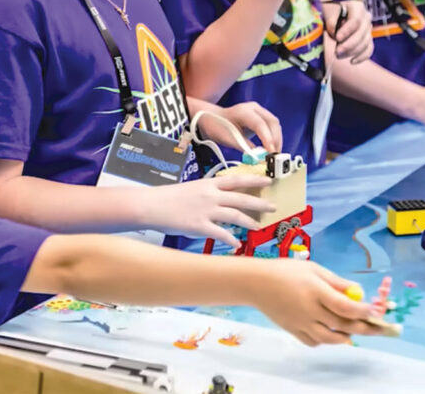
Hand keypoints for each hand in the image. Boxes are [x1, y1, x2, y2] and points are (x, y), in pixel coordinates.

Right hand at [138, 176, 274, 247]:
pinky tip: (237, 244)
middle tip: (273, 206)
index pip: (237, 180)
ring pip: (235, 216)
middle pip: (241, 198)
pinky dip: (231, 240)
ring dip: (249, 222)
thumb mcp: (192, 188)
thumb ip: (208, 192)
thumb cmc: (169, 197)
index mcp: (209, 183)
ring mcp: (206, 211)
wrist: (152, 205)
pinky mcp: (200, 226)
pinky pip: (221, 234)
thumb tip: (221, 198)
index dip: (254, 180)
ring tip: (258, 226)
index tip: (268, 181)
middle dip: (259, 203)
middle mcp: (211, 195)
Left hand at [201, 102, 282, 152]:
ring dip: (276, 139)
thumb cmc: (217, 126)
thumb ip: (244, 147)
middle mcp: (254, 108)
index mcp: (243, 111)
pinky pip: (272, 126)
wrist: (211, 118)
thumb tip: (259, 157)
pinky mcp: (261, 116)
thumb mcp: (228, 139)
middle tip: (274, 156)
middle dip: (275, 140)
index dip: (267, 139)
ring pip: (274, 124)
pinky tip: (272, 148)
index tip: (270, 152)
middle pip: (272, 122)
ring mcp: (258, 111)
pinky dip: (274, 137)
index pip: (260, 124)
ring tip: (274, 154)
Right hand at [255, 259, 380, 345]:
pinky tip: (328, 332)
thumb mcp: (313, 269)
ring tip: (353, 332)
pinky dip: (325, 340)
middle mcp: (310, 310)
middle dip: (363, 327)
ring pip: (330, 339)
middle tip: (376, 327)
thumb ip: (336, 281)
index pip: (345, 306)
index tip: (374, 311)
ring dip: (346, 337)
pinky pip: (314, 342)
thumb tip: (358, 291)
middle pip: (342, 325)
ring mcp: (301, 323)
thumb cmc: (285, 270)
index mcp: (315, 291)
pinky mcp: (293, 331)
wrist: (255, 283)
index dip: (363, 311)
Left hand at [324, 0, 372, 63]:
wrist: (333, 14)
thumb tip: (334, 33)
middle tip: (337, 52)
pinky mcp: (367, 39)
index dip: (347, 30)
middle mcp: (365, 17)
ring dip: (352, 52)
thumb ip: (331, 21)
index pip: (355, 20)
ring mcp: (368, 29)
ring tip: (338, 55)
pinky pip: (368, 50)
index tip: (337, 38)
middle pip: (361, 33)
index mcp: (357, 7)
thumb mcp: (327, 11)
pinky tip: (352, 61)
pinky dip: (361, 57)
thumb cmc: (329, 12)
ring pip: (365, 43)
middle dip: (349, 45)